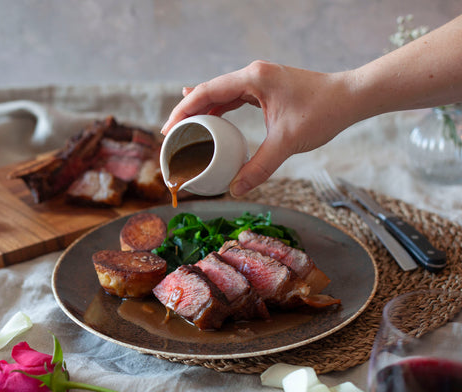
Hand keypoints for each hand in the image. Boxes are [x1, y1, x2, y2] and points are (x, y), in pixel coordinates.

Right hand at [161, 61, 357, 195]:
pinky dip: (220, 108)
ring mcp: (260, 79)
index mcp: (253, 78)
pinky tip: (211, 117)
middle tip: (171, 133)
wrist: (351, 97)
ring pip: (221, 93)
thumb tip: (235, 189)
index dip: (183, 110)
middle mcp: (253, 74)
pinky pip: (235, 97)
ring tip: (184, 127)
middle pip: (209, 90)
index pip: (207, 92)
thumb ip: (260, 167)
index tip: (168, 129)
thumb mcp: (286, 142)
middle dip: (188, 111)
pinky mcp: (267, 87)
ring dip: (202, 109)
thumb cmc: (323, 112)